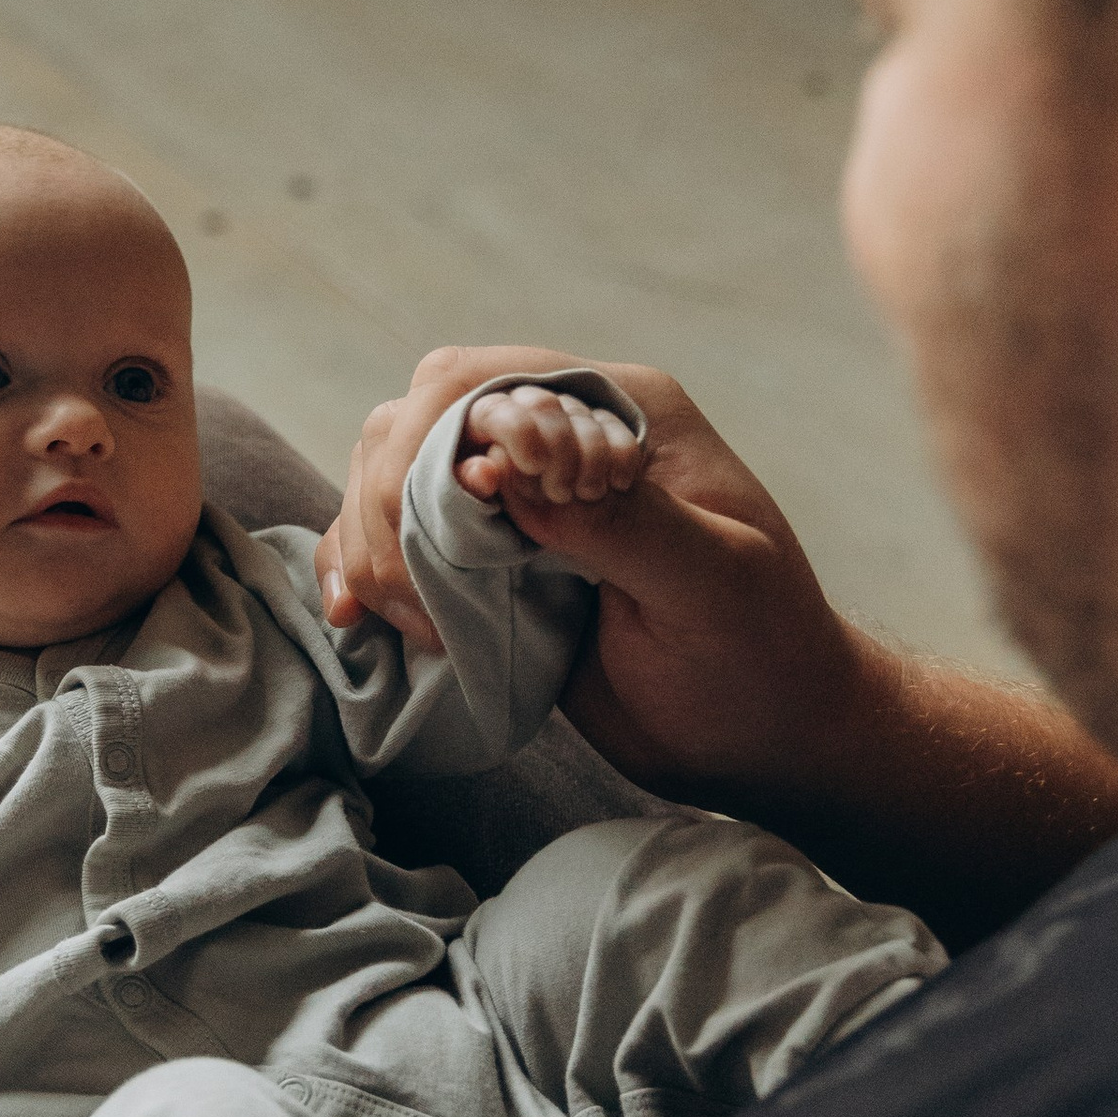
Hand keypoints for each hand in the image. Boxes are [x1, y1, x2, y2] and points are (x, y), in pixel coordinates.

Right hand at [321, 343, 856, 800]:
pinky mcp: (489, 565)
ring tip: (388, 615)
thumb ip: (624, 522)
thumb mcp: (714, 584)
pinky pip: (396, 539)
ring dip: (369, 537)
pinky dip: (359, 567)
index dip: (439, 441)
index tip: (455, 523)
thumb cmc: (762, 652)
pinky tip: (353, 615)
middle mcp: (557, 441)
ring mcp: (517, 504)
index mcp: (620, 412)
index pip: (489, 381)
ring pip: (390, 474)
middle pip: (419, 419)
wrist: (764, 735)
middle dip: (388, 496)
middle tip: (407, 590)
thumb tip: (508, 472)